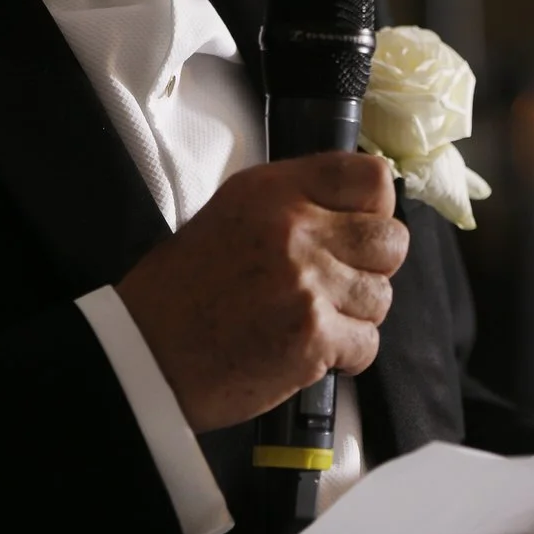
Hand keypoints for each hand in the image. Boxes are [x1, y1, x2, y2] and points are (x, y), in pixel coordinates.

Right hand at [116, 152, 408, 432]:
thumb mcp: (231, 215)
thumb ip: (295, 205)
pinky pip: (367, 344)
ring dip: (355, 315)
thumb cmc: (181, 293)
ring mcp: (306, 283)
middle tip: (338, 285)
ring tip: (310, 320)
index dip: (376, 209)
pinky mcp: (311, 336)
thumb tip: (356, 213)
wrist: (143, 354)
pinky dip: (346, 355)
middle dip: (372, 268)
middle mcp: (294, 229)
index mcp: (273, 191)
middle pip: (390, 239)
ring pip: (381, 296)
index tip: (359, 230)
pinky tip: (308, 351)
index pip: (369, 177)